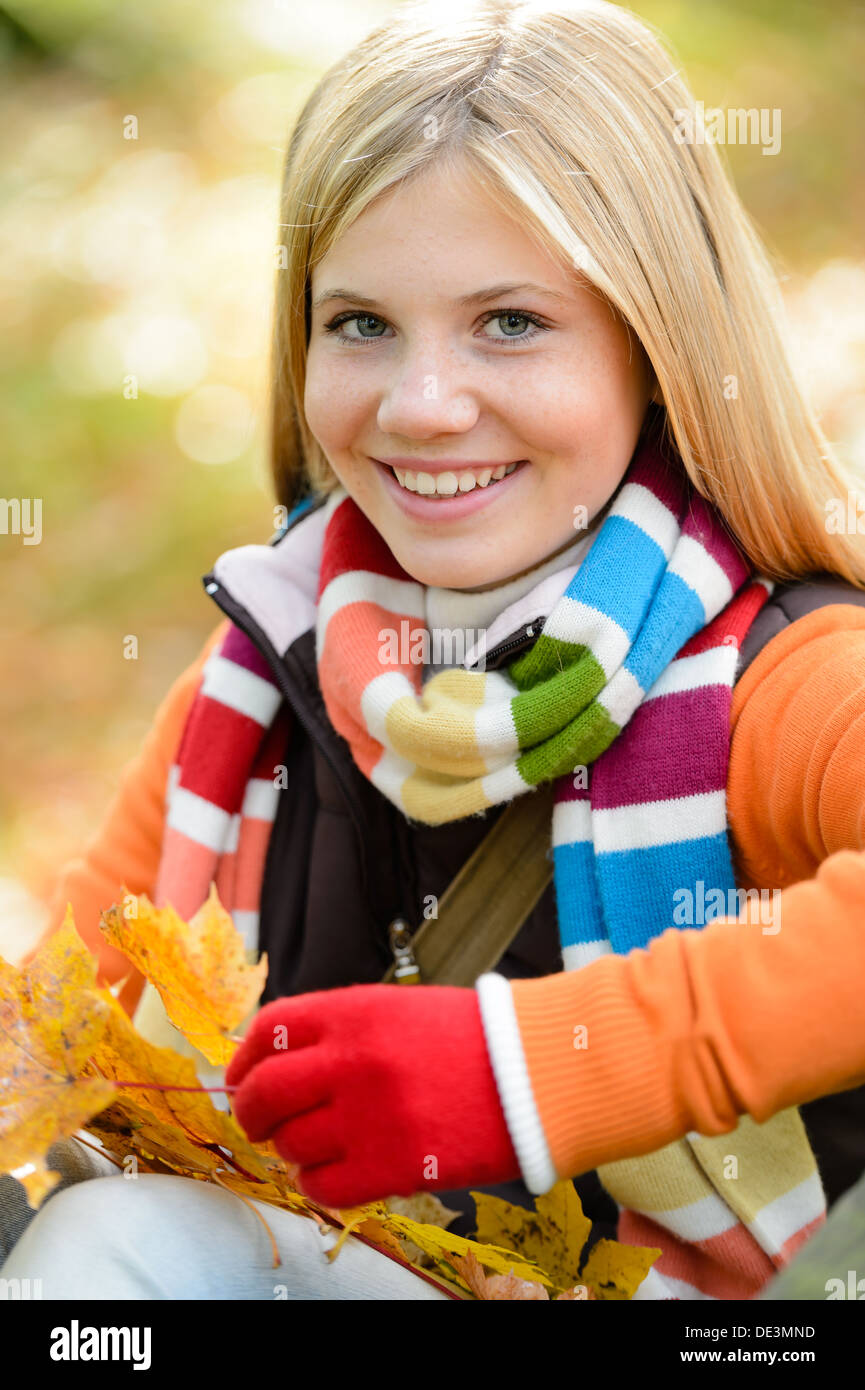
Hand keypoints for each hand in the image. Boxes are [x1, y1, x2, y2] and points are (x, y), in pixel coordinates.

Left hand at [224, 982, 519, 1208]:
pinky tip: (340, 1172)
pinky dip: (320, 1183)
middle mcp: (351, 1060)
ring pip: (291, 1145)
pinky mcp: (392, 1166)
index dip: (243, 1058)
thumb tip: (275, 1059)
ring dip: (295, 1150)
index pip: (267, 1032)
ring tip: (322, 1144)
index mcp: (353, 1011)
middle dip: (251, 1114)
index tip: (242, 1076)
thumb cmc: (473, 1038)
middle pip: (263, 1094)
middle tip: (261, 1123)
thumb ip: (338, 1029)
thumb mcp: (398, 1008)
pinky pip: (323, 1186)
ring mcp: (369, 1115)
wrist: (539, 1072)